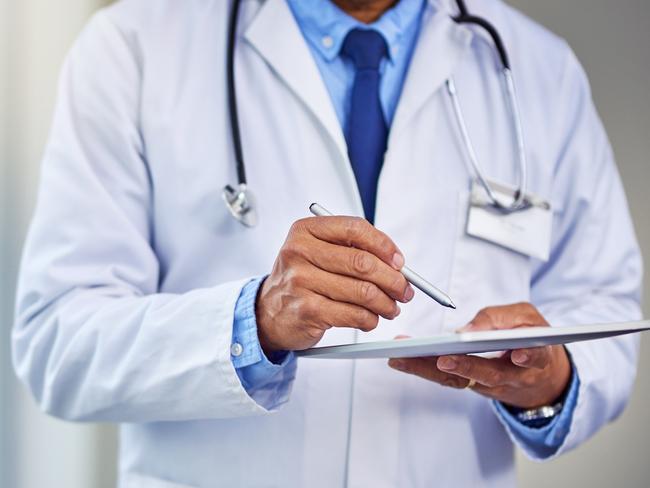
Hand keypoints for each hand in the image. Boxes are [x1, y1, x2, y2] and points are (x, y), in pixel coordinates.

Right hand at [257, 216, 414, 352]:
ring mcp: (301, 281)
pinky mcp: (307, 310)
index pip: (355, 228)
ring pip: (363, 292)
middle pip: (363, 263)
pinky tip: (370, 319)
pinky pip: (354, 315)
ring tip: (390, 307)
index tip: (399, 262)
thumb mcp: (317, 252)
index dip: (384, 245)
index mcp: (305, 231)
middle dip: (393, 279)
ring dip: (386, 303)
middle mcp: (299, 252)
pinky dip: (370, 319)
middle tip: (404, 289)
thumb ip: (351, 249)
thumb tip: (396, 263)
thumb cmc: (301, 280)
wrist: (268, 312)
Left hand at [388, 303, 571, 408]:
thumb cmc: (529, 334)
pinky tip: (401, 359)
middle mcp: (514, 377)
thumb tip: (468, 330)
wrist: (539, 372)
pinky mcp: (471, 385)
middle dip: (466, 366)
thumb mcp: (526, 318)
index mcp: (536, 356)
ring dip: (430, 370)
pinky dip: (423, 369)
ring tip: (402, 358)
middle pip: (489, 375)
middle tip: (442, 358)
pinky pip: (447, 380)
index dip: (525, 356)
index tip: (516, 354)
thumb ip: (502, 319)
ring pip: (461, 381)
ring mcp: (490, 386)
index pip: (531, 357)